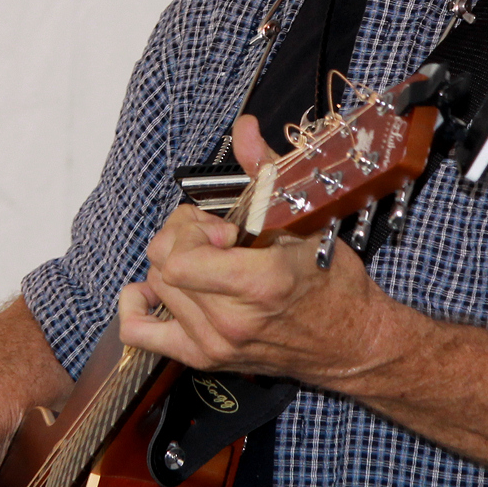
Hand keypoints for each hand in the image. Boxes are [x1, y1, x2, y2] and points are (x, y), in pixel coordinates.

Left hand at [118, 115, 394, 384]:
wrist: (350, 340)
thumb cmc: (333, 282)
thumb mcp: (305, 220)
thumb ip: (265, 173)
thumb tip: (243, 128)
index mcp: (258, 283)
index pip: (181, 258)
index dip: (193, 231)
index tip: (225, 228)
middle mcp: (231, 320)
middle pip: (163, 266)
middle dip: (181, 238)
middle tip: (215, 236)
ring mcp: (215, 344)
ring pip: (156, 287)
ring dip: (172, 264)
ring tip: (207, 260)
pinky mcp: (205, 358)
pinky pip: (141, 334)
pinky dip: (137, 307)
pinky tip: (158, 289)